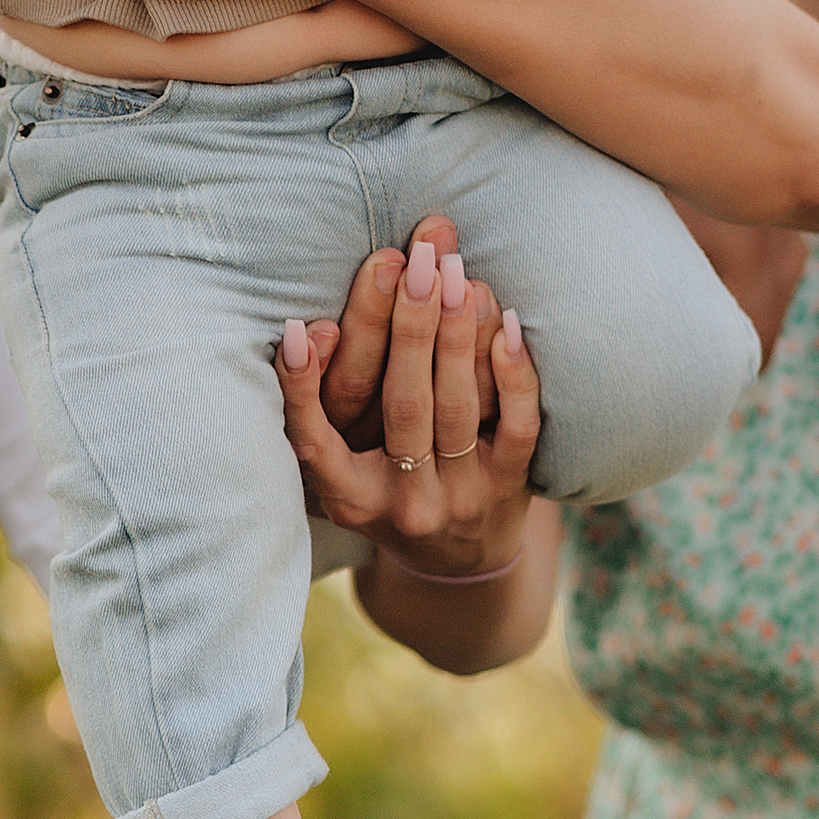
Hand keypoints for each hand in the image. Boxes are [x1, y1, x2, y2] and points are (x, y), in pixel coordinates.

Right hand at [276, 217, 537, 575]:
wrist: (459, 560)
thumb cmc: (386, 488)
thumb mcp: (342, 468)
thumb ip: (323, 406)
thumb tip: (308, 329)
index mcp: (348, 497)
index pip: (315, 440)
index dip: (303, 387)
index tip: (301, 326)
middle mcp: (403, 501)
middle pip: (402, 404)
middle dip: (405, 325)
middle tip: (409, 258)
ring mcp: (460, 495)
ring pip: (458, 407)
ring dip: (456, 333)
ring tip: (453, 271)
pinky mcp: (510, 486)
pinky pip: (518, 424)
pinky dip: (512, 372)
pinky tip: (506, 320)